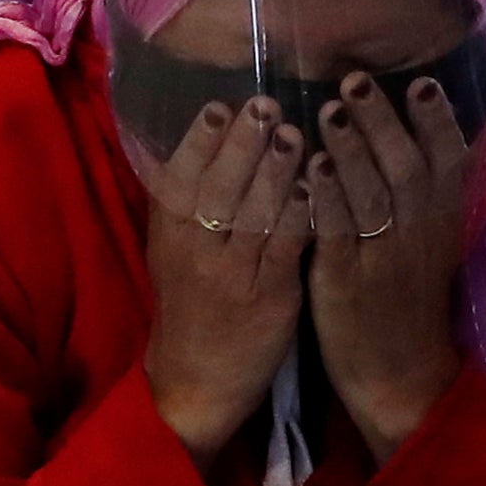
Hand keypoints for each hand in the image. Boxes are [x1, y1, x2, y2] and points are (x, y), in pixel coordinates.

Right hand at [143, 99, 311, 456]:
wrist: (197, 381)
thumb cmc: (192, 306)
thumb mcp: (172, 252)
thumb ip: (181, 201)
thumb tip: (196, 137)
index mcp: (170, 234)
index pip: (180, 178)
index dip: (199, 141)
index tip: (220, 105)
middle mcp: (196, 252)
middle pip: (218, 188)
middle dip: (240, 144)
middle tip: (263, 105)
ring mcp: (233, 276)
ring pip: (253, 214)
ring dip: (274, 171)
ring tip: (294, 132)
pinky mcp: (269, 299)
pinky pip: (285, 250)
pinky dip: (298, 215)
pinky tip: (315, 186)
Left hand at [306, 70, 475, 461]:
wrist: (400, 375)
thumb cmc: (406, 300)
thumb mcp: (428, 243)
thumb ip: (423, 193)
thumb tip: (408, 130)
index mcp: (442, 222)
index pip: (450, 161)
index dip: (437, 121)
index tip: (421, 82)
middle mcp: (418, 235)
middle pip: (408, 167)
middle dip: (384, 121)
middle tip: (356, 81)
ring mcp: (383, 260)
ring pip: (374, 196)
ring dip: (353, 151)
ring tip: (330, 110)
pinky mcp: (346, 284)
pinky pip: (337, 235)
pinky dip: (326, 199)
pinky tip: (309, 169)